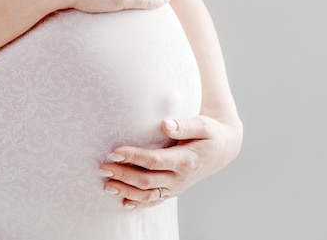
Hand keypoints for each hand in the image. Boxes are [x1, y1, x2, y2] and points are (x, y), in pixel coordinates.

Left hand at [98, 115, 242, 208]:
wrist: (223, 149)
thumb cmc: (211, 133)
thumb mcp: (203, 124)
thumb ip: (184, 125)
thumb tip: (165, 124)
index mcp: (186, 160)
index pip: (154, 161)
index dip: (133, 157)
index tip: (115, 151)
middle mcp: (180, 178)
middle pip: (146, 181)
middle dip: (122, 175)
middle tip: (103, 167)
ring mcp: (177, 187)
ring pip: (148, 195)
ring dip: (126, 191)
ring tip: (107, 185)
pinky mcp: (174, 190)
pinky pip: (155, 201)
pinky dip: (138, 203)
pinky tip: (124, 201)